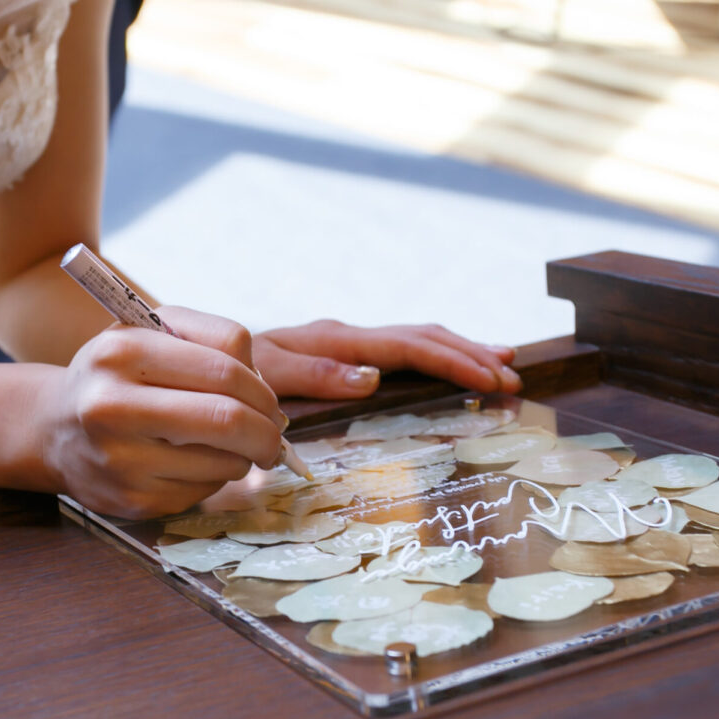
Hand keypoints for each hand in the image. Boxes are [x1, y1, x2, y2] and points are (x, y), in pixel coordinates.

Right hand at [36, 308, 283, 518]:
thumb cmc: (119, 374)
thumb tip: (265, 386)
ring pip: (225, 461)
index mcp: (123, 351)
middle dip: (267, 431)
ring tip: (227, 445)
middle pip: (229, 418)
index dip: (263, 387)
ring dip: (243, 455)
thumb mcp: (153, 332)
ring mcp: (120, 459)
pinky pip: (205, 490)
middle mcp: (112, 405)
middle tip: (274, 435)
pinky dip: (215, 477)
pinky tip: (192, 463)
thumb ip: (215, 340)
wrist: (53, 427)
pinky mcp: (131, 500)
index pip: (226, 366)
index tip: (268, 400)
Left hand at [253, 320, 520, 399]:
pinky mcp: (345, 355)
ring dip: (461, 351)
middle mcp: (349, 338)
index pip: (410, 347)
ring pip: (418, 339)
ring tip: (502, 362)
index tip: (492, 381)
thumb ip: (316, 375)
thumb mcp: (268, 375)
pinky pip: (401, 351)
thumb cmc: (235, 375)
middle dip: (471, 355)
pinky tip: (452, 365)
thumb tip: (373, 375)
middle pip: (424, 337)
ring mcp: (349, 345)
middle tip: (513, 378)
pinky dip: (436, 356)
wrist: (206, 365)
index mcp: (338, 341)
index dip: (455, 362)